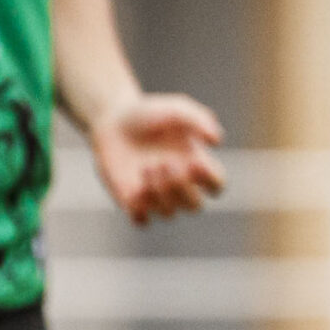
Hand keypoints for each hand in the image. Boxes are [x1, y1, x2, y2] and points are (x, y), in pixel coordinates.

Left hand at [90, 93, 225, 224]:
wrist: (112, 120)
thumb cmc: (149, 113)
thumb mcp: (177, 108)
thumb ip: (199, 119)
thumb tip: (217, 141)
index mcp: (197, 166)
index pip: (217, 186)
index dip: (210, 181)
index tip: (194, 163)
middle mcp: (180, 185)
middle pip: (195, 206)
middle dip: (181, 187)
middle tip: (163, 163)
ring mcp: (156, 196)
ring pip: (169, 213)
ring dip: (159, 193)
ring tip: (145, 167)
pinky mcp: (131, 202)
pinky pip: (142, 221)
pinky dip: (140, 211)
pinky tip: (134, 190)